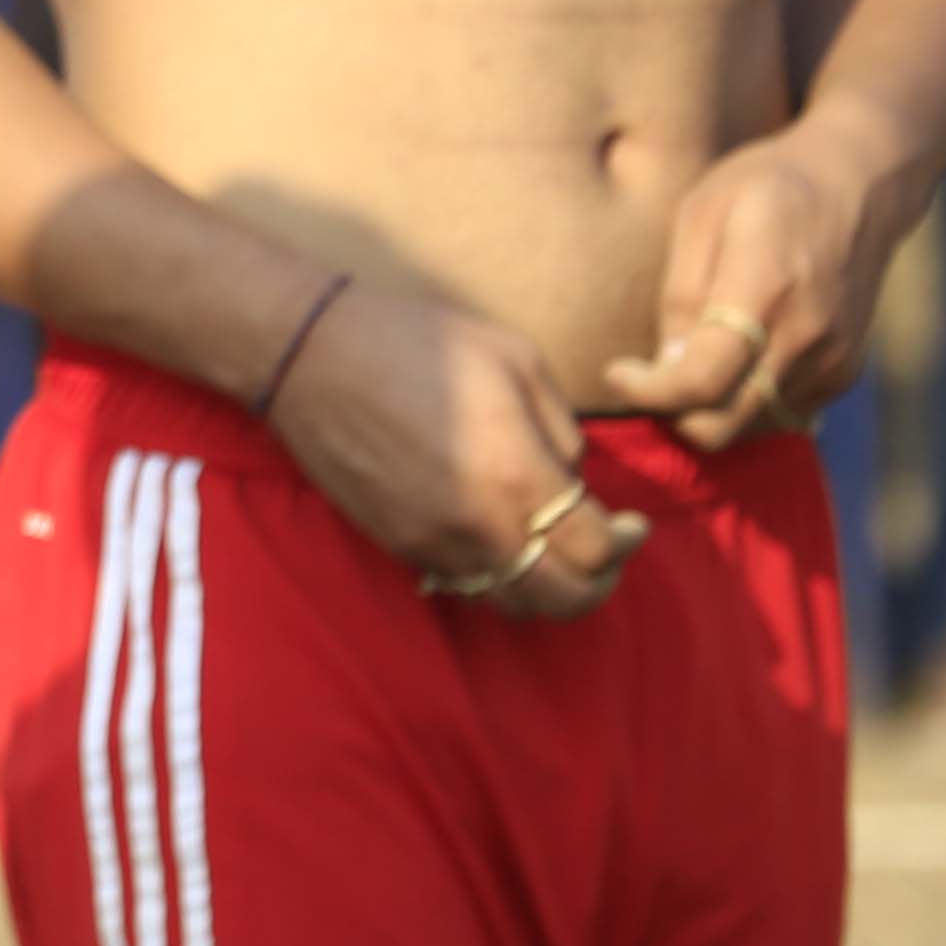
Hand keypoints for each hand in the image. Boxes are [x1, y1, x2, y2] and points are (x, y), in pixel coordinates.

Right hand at [267, 283, 642, 618]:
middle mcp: (481, 527)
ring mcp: (436, 544)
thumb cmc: (417, 342)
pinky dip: (500, 580)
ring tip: (558, 555)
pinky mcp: (401, 547)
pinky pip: (469, 587)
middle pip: (565, 596)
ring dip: (550, 589)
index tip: (634, 522)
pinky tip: (502, 544)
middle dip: (600, 580)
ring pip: (515, 603)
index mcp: (517, 476)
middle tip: (608, 550)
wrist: (311, 357)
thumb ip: (562, 426)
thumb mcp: (514, 358)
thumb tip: (572, 476)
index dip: (628, 541)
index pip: (597, 547)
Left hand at [598, 122, 889, 448]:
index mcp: (762, 291)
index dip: (648, 391)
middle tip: (647, 374)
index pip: (701, 381)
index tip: (617, 371)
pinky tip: (731, 363)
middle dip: (672, 412)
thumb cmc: (765, 187)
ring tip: (688, 362)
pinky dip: (746, 406)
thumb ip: (681, 294)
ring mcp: (831, 362)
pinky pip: (782, 416)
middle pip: (722, 426)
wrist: (858, 186)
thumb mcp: (701, 214)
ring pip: (750, 428)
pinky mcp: (844, 373)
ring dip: (709, 412)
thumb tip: (666, 365)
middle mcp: (805, 339)